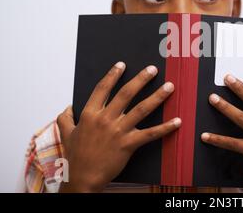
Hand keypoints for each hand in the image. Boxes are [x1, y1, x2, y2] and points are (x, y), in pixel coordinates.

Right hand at [57, 62, 180, 192]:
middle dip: (141, 79)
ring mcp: (118, 131)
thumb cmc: (76, 157)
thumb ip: (65, 119)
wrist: (82, 178)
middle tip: (153, 69)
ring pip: (141, 109)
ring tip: (169, 86)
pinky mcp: (128, 144)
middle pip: (126, 93)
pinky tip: (177, 121)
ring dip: (157, 96)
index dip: (112, 75)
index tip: (122, 65)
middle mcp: (105, 119)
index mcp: (90, 114)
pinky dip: (165, 127)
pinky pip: (150, 134)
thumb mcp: (66, 134)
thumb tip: (67, 107)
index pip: (102, 89)